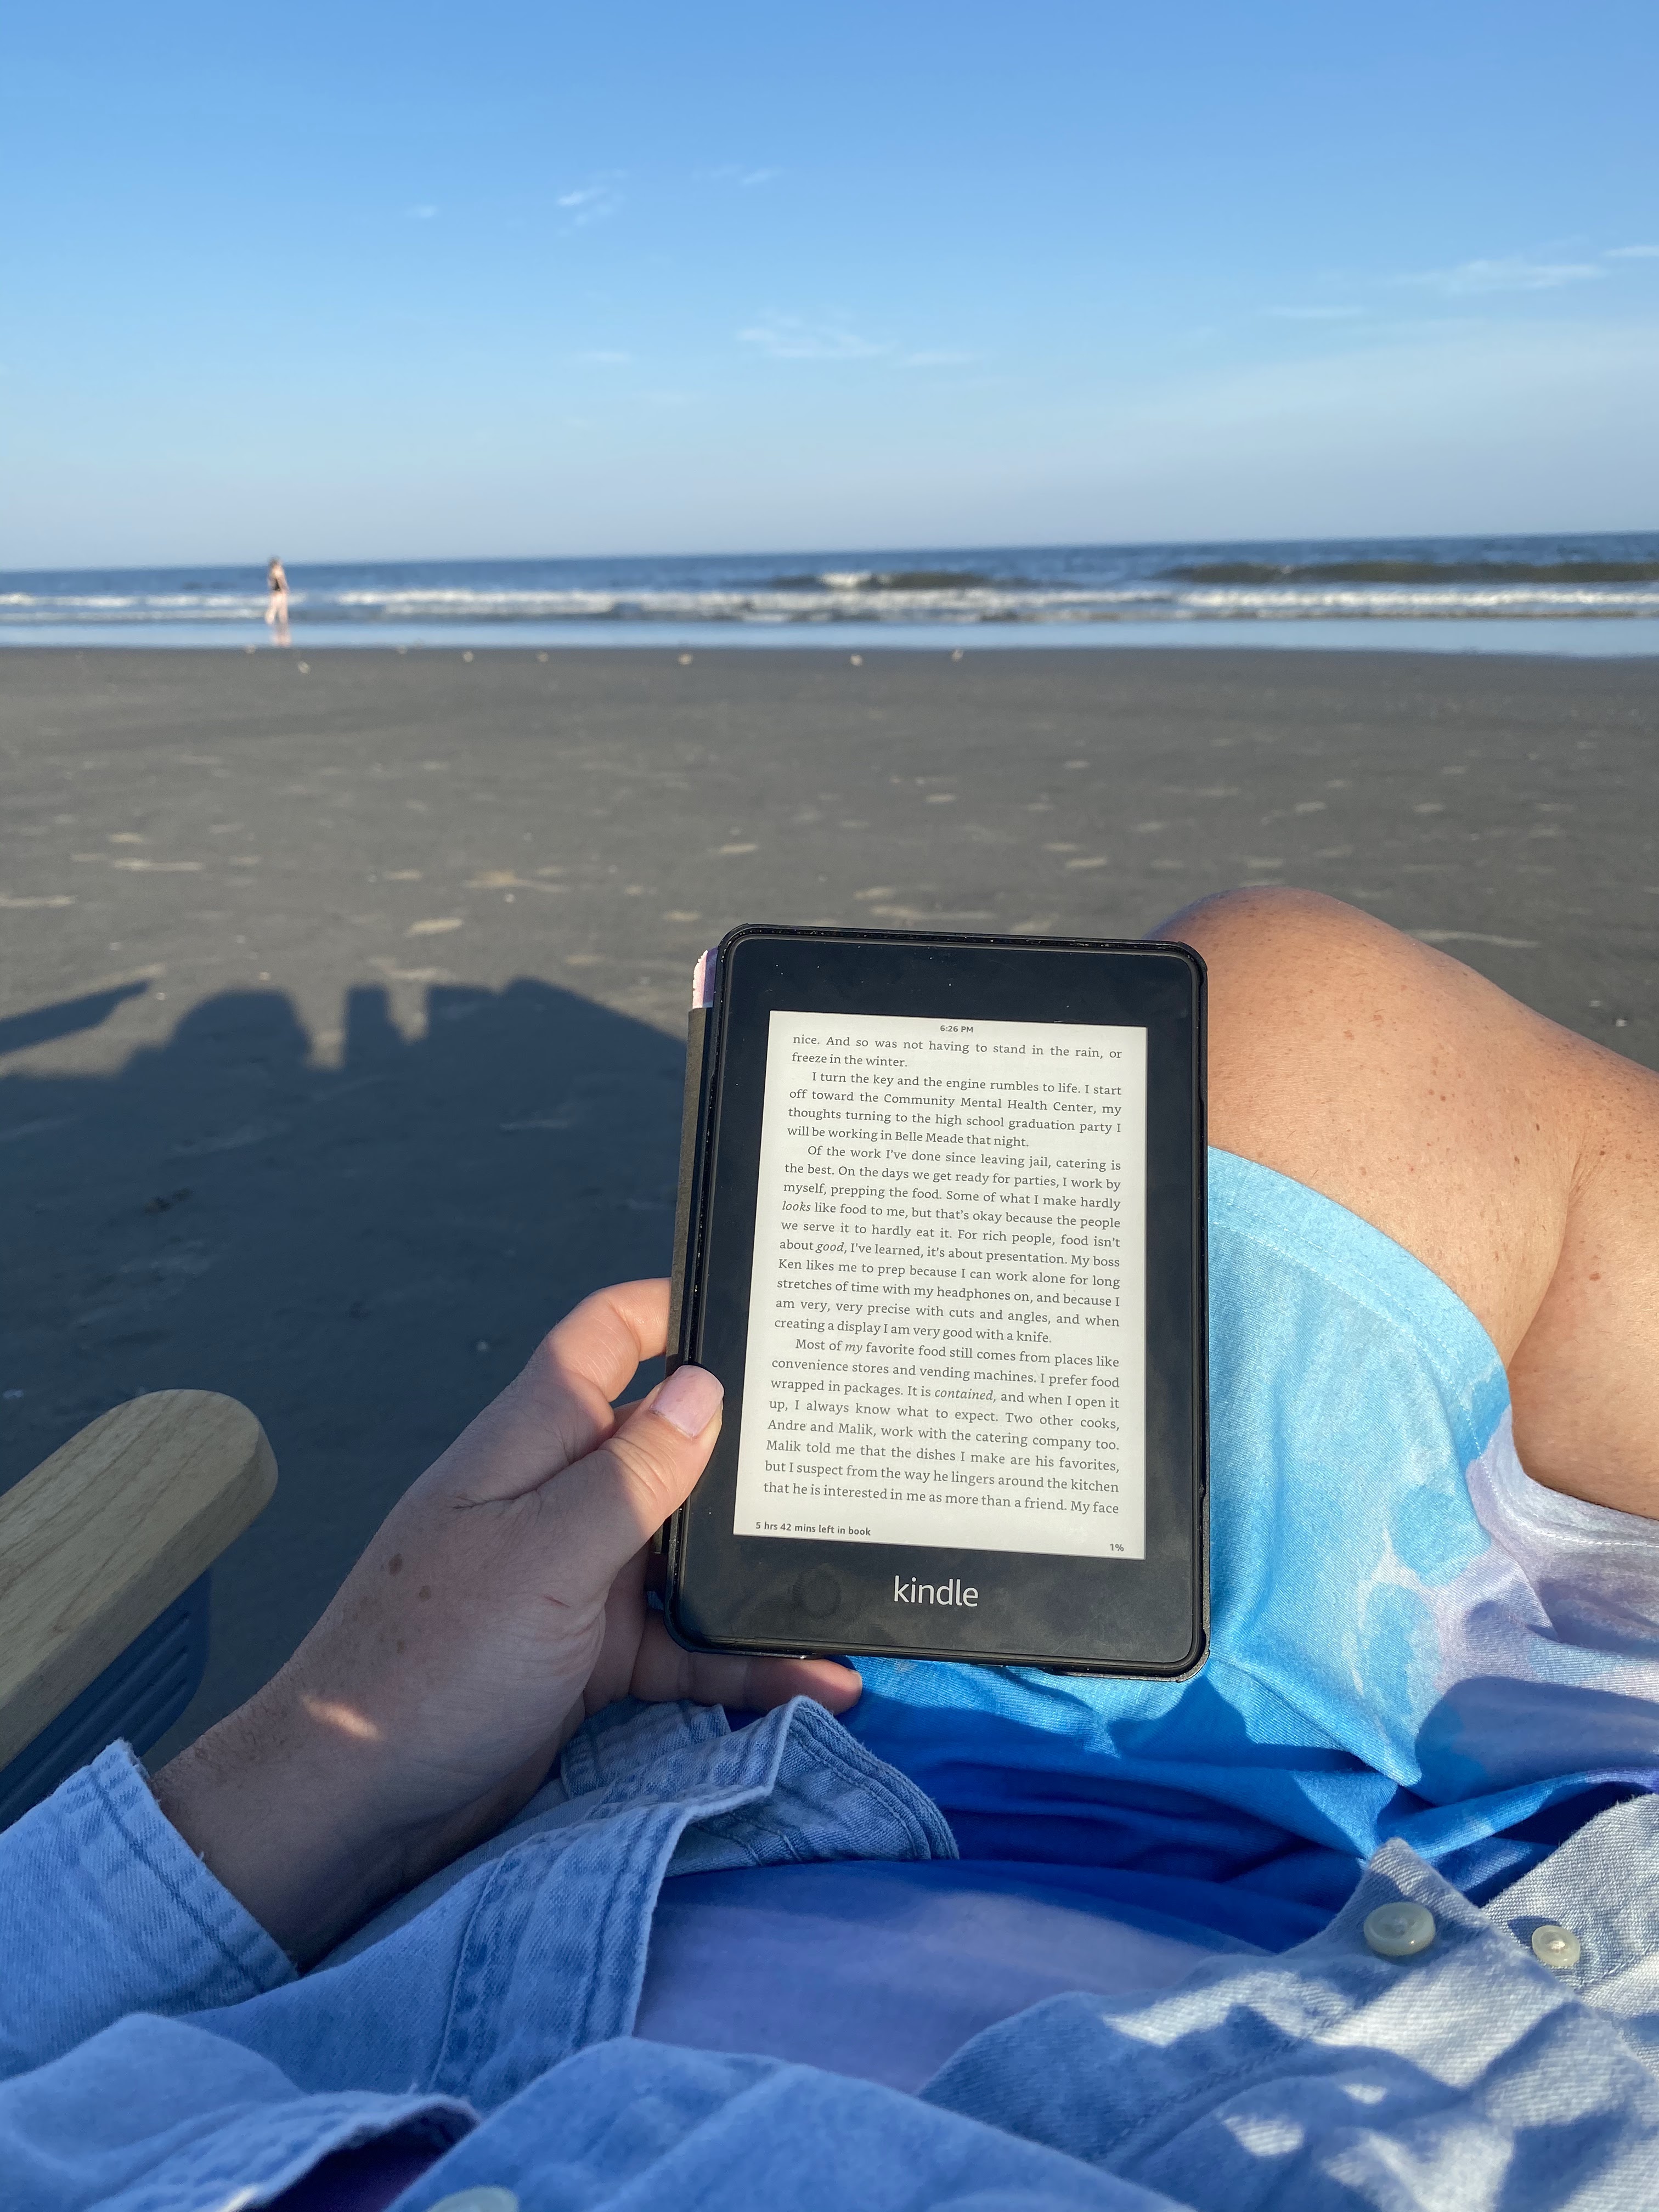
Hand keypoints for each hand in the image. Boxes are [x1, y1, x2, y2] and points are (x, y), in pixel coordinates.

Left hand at [152, 1280, 859, 1962]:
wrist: (351, 1805)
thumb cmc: (432, 1660)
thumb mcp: (542, 1557)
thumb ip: (629, 1475)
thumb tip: (703, 1385)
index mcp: (532, 1443)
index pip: (606, 1339)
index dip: (674, 1307)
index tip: (766, 1307)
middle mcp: (559, 1498)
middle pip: (669, 1446)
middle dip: (752, 1451)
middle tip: (858, 1446)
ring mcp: (577, 1580)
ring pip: (690, 1554)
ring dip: (763, 1573)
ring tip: (862, 1576)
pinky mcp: (592, 1659)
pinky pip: (686, 1646)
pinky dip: (746, 1665)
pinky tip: (821, 1683)